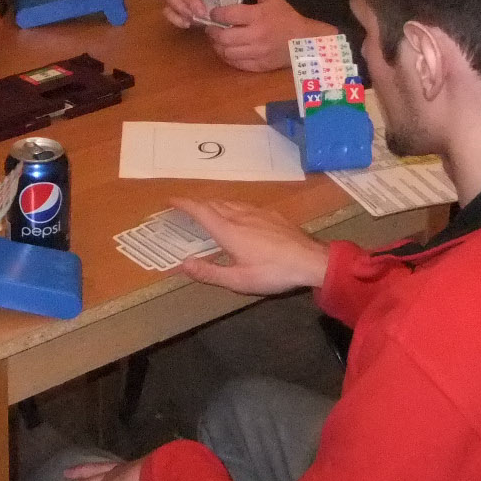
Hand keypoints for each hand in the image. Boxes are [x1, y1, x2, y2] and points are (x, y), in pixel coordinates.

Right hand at [171, 198, 330, 295]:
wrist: (310, 260)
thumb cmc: (272, 272)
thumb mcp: (238, 281)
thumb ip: (209, 272)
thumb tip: (183, 264)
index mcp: (228, 230)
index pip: (200, 211)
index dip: (183, 204)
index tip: (170, 200)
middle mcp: (240, 216)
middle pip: (213, 203)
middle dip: (196, 203)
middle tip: (185, 209)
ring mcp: (257, 213)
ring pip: (229, 202)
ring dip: (214, 203)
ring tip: (207, 210)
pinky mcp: (271, 215)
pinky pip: (244, 205)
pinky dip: (231, 206)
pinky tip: (237, 214)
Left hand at [204, 0, 331, 70]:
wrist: (304, 40)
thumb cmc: (286, 17)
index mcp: (258, 16)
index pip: (227, 15)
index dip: (215, 14)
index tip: (213, 12)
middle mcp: (256, 36)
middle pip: (223, 36)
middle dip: (212, 31)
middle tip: (211, 27)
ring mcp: (257, 53)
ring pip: (226, 52)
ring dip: (217, 45)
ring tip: (217, 39)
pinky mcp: (258, 66)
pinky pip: (235, 63)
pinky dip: (227, 56)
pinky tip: (227, 49)